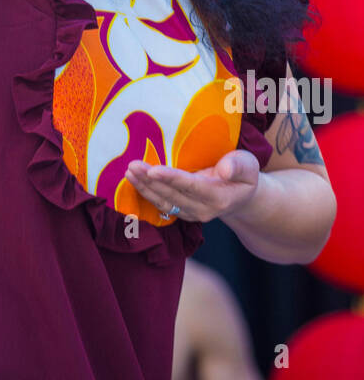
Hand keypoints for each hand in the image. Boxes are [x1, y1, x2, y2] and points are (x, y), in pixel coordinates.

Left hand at [124, 150, 260, 223]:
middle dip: (150, 182)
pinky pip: (160, 204)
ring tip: (129, 172)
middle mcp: (203, 210)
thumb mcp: (249, 165)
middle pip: (172, 196)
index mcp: (220, 197)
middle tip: (133, 165)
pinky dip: (146, 192)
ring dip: (144, 188)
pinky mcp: (181, 212)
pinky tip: (133, 180)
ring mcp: (191, 214)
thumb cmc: (244, 175)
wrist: (241, 197)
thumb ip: (238, 166)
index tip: (152, 170)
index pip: (191, 187)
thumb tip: (225, 170)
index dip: (171, 179)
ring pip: (163, 203)